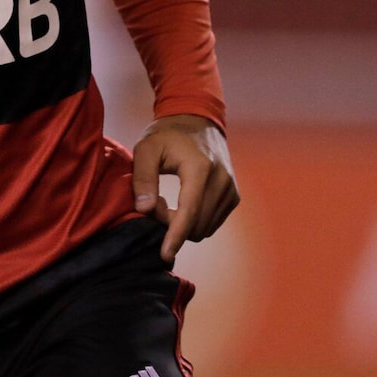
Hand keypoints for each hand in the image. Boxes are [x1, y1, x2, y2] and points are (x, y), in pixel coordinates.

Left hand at [131, 114, 237, 262]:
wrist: (197, 122)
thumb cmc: (167, 135)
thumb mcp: (146, 149)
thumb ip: (143, 178)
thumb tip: (143, 209)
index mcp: (200, 169)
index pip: (189, 211)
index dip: (175, 236)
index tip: (164, 254)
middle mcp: (222, 181)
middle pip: (196, 224)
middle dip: (171, 226)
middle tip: (152, 204)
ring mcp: (231, 190)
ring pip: (204, 227)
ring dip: (182, 225)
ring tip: (165, 201)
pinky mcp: (233, 197)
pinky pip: (211, 222)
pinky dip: (193, 221)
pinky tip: (179, 205)